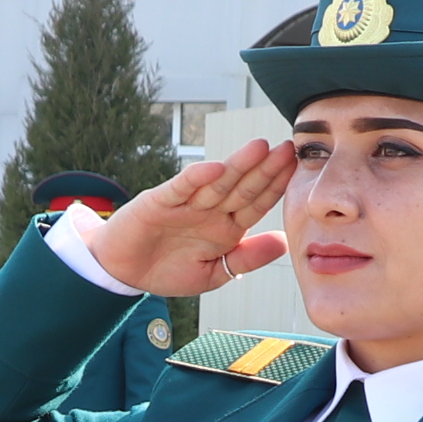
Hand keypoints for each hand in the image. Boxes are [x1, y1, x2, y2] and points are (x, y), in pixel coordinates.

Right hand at [89, 143, 295, 296]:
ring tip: (260, 147)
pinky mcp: (160, 201)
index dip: (276, 187)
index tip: (298, 170)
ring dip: (238, 165)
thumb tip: (284, 242)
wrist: (124, 271)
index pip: (256, 203)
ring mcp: (186, 204)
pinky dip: (197, 178)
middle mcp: (210, 210)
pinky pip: (181, 188)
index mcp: (226, 227)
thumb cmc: (169, 270)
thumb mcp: (214, 273)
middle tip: (289, 149)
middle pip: (242, 187)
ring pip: (217, 182)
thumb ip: (246, 259)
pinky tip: (215, 168)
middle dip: (265, 169)